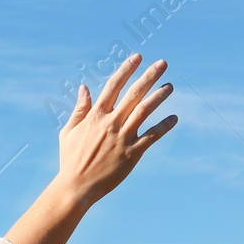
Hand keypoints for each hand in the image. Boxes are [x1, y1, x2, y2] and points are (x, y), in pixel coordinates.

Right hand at [53, 53, 176, 206]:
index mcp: (95, 116)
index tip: (138, 57)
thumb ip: (79, 109)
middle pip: (133, 94)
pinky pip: (152, 136)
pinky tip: (174, 118)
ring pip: (144, 111)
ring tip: (170, 86)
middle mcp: (110, 123)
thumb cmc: (70, 160)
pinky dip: (164, 126)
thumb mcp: (69, 132)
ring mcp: (122, 138)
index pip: (113, 86)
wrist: (76, 187)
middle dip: (149, 76)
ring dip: (159, 97)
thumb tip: (84, 87)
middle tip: (163, 63)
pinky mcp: (132, 153)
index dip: (126, 69)